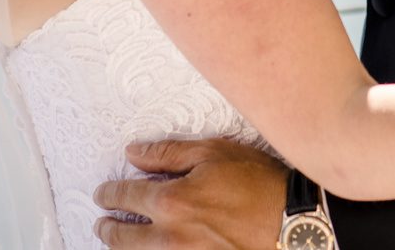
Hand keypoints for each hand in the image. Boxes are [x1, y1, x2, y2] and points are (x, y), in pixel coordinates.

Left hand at [93, 137, 286, 248]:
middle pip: (124, 237)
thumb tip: (134, 153)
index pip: (127, 197)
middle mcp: (171, 236)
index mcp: (171, 201)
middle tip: (102, 224)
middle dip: (109, 229)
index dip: (110, 194)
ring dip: (124, 249)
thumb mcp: (214, 153)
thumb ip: (169, 154)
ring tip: (117, 243)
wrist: (293, 223)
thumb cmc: (259, 184)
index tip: (103, 194)